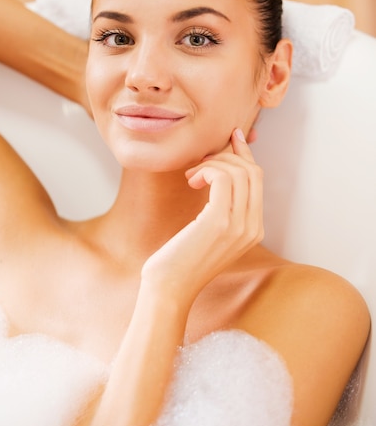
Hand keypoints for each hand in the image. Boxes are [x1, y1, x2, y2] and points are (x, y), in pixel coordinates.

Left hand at [141, 128, 263, 306]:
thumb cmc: (182, 259)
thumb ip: (222, 207)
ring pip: (238, 171)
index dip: (244, 154)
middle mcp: (253, 227)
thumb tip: (219, 172)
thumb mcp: (209, 231)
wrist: (169, 288)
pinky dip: (206, 170)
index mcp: (254, 229)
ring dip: (211, 164)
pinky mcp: (219, 222)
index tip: (231, 137)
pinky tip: (191, 180)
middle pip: (252, 171)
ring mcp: (239, 226)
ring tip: (191, 176)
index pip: (257, 179)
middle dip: (227, 156)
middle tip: (201, 161)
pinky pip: (222, 178)